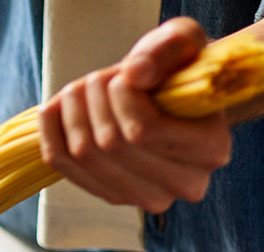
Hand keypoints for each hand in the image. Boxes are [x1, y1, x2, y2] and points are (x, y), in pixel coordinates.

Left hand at [38, 17, 232, 213]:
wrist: (172, 102)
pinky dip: (52, 131)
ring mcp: (148, 198)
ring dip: (73, 111)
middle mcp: (185, 184)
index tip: (126, 72)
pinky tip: (58, 110)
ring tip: (83, 90)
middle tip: (101, 77)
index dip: (121, 94)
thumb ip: (168, 48)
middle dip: (95, 98)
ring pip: (86, 155)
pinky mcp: (115, 198)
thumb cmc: (181, 71)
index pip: (145, 132)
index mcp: (211, 149)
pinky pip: (65, 166)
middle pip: (112, 144)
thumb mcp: (185, 42)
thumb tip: (134, 74)